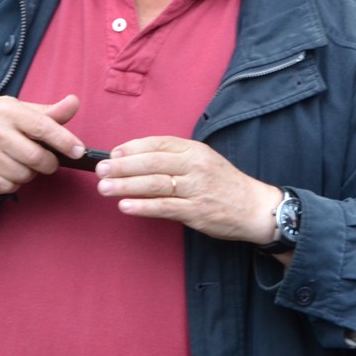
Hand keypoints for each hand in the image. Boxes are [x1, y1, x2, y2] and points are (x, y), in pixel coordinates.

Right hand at [0, 94, 85, 193]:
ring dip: (31, 174)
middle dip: (49, 163)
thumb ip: (50, 112)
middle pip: (35, 157)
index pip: (42, 127)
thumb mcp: (20, 109)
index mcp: (7, 110)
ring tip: (24, 163)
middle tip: (49, 161)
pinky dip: (15, 183)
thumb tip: (74, 102)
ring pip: (23, 175)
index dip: (64, 141)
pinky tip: (9, 170)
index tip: (78, 151)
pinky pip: (8, 187)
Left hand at [95, 136, 282, 246]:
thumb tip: (138, 159)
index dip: (133, 148)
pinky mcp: (196, 211)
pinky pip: (164, 207)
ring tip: (105, 187)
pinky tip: (125, 206)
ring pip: (154, 184)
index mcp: (195, 150)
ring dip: (126, 185)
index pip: (158, 143)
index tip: (113, 153)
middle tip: (100, 170)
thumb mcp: (204, 161)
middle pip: (152, 162)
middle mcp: (195, 166)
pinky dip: (142, 206)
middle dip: (123, 166)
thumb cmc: (225, 184)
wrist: (255, 208)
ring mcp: (196, 189)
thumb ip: (176, 158)